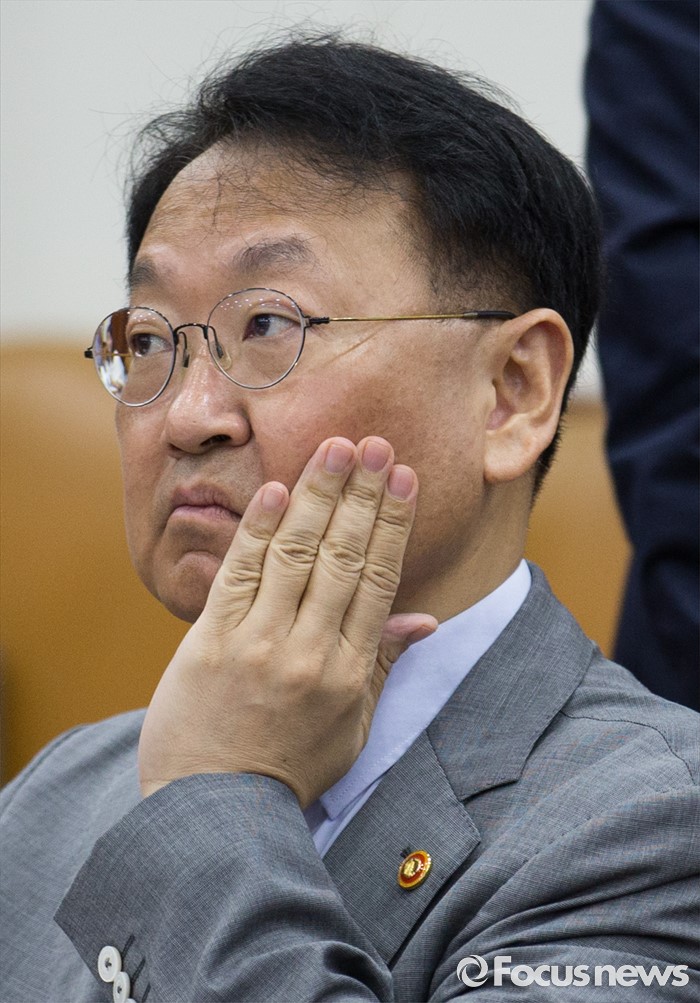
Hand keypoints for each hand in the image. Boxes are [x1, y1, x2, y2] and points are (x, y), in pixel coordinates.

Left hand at [138, 436, 437, 805]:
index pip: (377, 580)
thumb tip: (426, 620)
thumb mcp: (353, 728)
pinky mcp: (210, 642)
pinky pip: (239, 575)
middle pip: (341, 556)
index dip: (390, 523)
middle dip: (360, 495)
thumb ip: (383, 667)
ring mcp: (258, 644)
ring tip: (333, 448)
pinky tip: (275, 491)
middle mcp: (309, 651)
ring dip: (316, 496)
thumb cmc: (289, 769)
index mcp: (349, 671)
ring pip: (294, 555)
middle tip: (374, 444)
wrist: (216, 812)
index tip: (402, 478)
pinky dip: (258, 530)